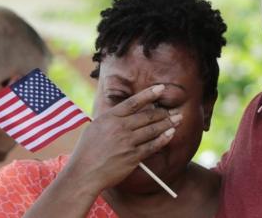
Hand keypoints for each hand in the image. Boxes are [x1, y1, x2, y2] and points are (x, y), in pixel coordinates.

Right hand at [64, 84, 180, 193]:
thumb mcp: (96, 127)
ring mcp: (127, 142)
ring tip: (178, 119)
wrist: (83, 173)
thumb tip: (130, 112)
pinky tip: (171, 134)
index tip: (161, 88)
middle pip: (147, 116)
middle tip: (173, 111)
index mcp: (109, 117)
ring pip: (152, 130)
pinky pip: (152, 145)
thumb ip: (113, 119)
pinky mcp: (132, 156)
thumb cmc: (88, 151)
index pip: (133, 102)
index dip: (149, 94)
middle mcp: (119, 127)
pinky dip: (163, 139)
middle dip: (163, 113)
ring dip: (167, 124)